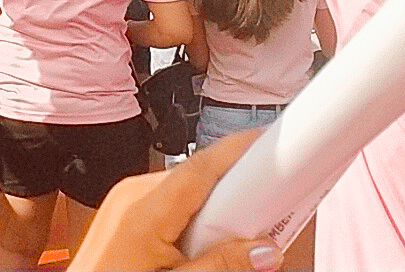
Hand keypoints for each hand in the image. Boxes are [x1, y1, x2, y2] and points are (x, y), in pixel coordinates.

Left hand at [68, 130, 280, 271]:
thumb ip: (221, 266)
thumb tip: (264, 249)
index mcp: (143, 207)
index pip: (205, 165)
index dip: (243, 150)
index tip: (277, 146)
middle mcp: (133, 193)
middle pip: (203, 179)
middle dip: (238, 198)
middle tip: (266, 225)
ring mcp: (127, 199)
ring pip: (191, 192)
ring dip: (219, 212)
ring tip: (230, 247)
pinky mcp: (127, 210)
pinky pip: (174, 203)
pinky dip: (198, 219)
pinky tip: (205, 248)